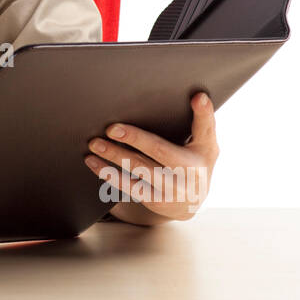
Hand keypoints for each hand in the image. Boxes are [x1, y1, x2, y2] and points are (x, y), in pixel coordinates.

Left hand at [83, 92, 218, 224]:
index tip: (198, 97)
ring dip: (114, 156)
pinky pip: (128, 186)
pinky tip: (94, 162)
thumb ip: (202, 121)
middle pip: (160, 151)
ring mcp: (172, 188)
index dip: (204, 112)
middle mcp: (190, 172)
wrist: (190, 204)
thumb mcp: (205, 144)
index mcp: (204, 150)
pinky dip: (109, 173)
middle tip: (111, 128)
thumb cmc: (195, 163)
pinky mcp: (155, 201)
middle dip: (134, 138)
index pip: (205, 129)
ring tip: (95, 144)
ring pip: (139, 169)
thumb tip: (198, 95)